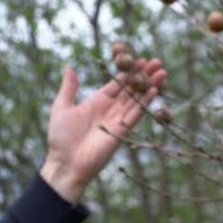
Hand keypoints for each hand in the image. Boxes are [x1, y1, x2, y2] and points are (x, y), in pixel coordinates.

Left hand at [40, 58, 166, 204]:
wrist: (66, 163)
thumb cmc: (60, 137)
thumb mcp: (62, 107)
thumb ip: (69, 87)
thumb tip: (69, 67)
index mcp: (97, 101)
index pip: (117, 82)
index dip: (129, 71)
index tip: (140, 60)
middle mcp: (111, 108)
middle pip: (131, 88)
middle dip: (144, 75)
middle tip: (157, 61)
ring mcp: (118, 119)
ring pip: (137, 98)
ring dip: (150, 84)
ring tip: (162, 72)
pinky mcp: (123, 130)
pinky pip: (137, 113)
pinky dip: (146, 101)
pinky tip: (155, 89)